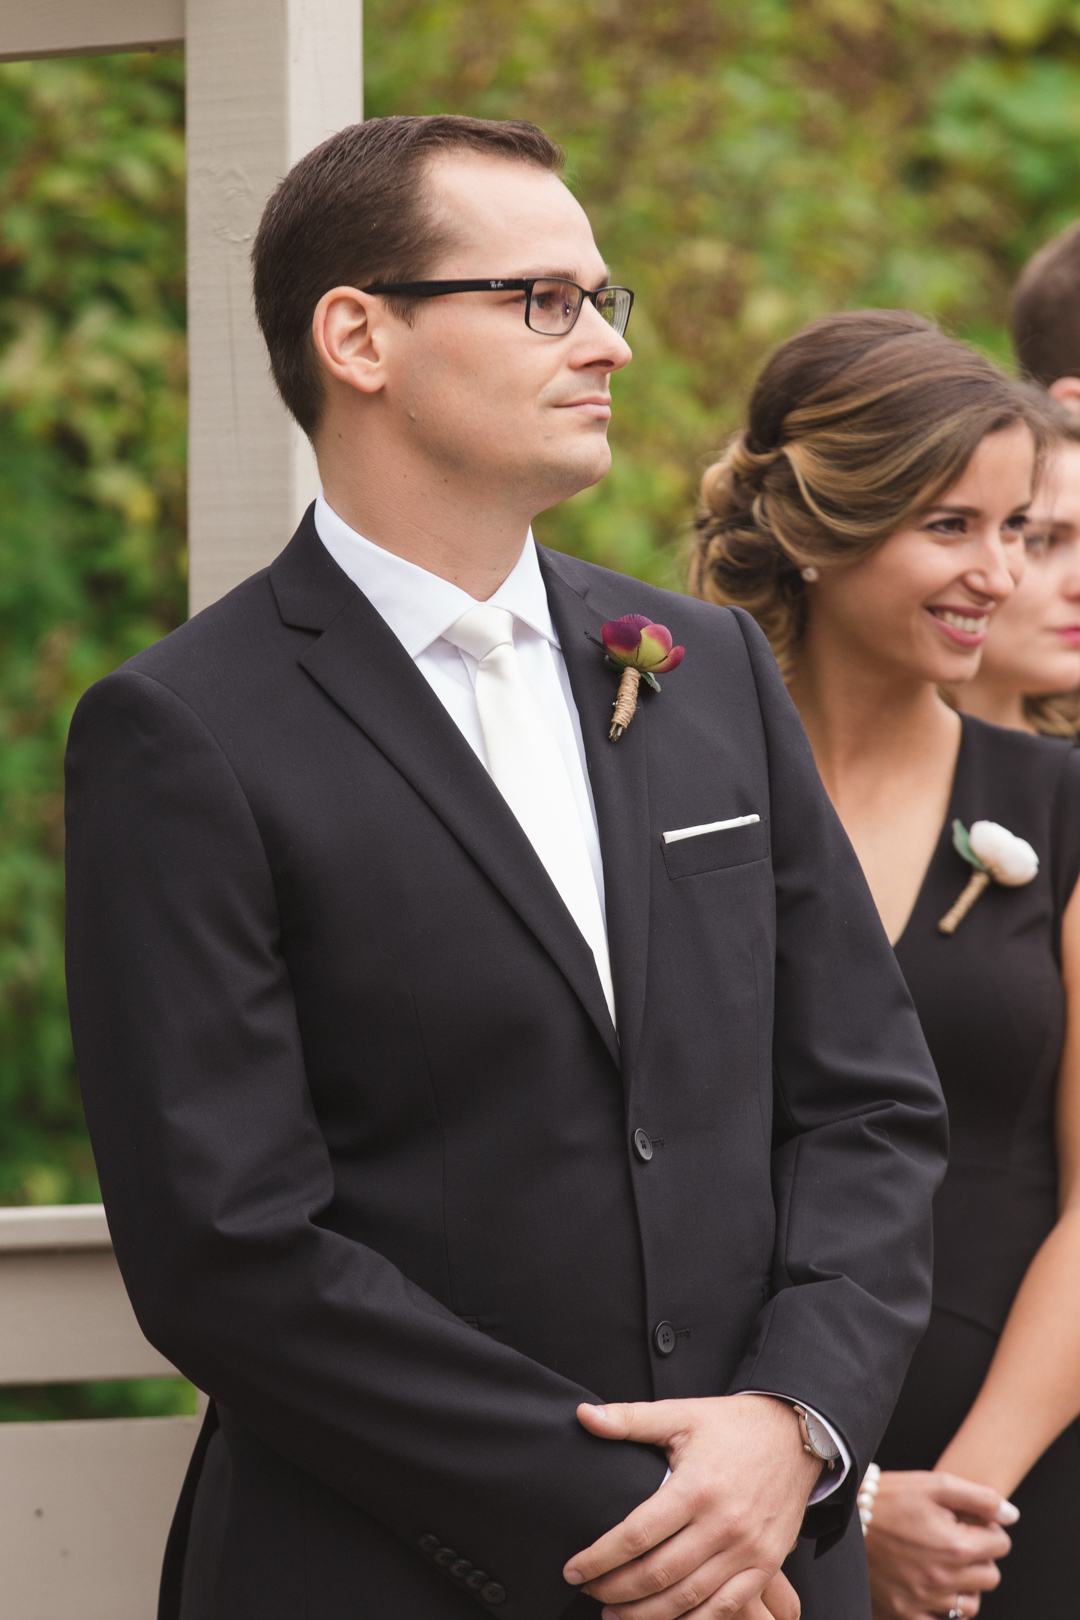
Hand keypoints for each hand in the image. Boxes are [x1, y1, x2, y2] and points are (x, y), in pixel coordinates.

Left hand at [562, 1393, 821, 1617]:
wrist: (794, 1434)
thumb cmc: (733, 1425)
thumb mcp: (681, 1414)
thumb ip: (630, 1419)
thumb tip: (583, 1415)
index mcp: (696, 1486)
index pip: (637, 1534)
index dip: (600, 1557)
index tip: (573, 1570)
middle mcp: (723, 1523)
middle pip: (658, 1573)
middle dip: (616, 1590)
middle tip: (589, 1593)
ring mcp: (747, 1549)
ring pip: (688, 1598)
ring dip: (647, 1615)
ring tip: (615, 1616)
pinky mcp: (766, 1564)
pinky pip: (727, 1608)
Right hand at [865, 1470, 1016, 1618]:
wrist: (841, 1519)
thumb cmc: (888, 1497)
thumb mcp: (934, 1484)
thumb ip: (979, 1497)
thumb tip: (1012, 1515)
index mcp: (956, 1545)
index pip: (1000, 1544)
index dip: (988, 1528)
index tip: (968, 1521)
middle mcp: (944, 1578)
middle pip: (990, 1576)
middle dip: (979, 1557)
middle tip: (954, 1540)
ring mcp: (925, 1600)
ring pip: (971, 1604)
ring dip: (965, 1586)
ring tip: (943, 1564)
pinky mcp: (906, 1613)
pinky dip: (942, 1609)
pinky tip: (929, 1587)